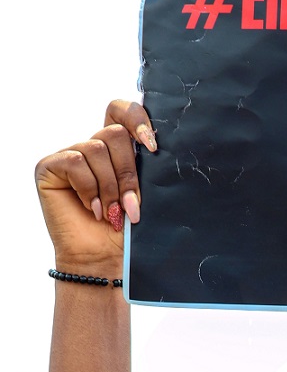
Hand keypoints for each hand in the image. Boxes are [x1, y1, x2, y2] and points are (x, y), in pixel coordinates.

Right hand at [34, 100, 155, 276]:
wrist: (102, 260)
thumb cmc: (123, 232)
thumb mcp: (141, 194)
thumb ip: (143, 165)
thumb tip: (152, 142)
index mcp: (114, 151)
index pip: (120, 111)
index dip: (136, 119)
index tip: (152, 147)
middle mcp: (90, 149)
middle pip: (114, 133)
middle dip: (128, 173)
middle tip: (130, 205)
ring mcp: (69, 156)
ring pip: (97, 149)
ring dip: (110, 186)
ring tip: (110, 212)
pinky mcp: (49, 167)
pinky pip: (76, 162)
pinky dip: (89, 188)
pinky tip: (92, 209)